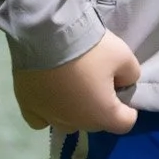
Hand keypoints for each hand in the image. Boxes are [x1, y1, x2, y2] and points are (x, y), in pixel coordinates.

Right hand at [13, 32, 141, 134]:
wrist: (47, 34)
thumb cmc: (90, 49)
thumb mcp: (124, 56)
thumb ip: (130, 75)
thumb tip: (122, 82)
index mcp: (101, 115)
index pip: (124, 123)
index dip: (128, 108)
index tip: (122, 89)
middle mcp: (75, 123)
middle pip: (95, 122)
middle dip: (101, 107)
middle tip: (98, 80)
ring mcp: (48, 118)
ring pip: (68, 122)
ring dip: (75, 110)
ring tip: (73, 86)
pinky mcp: (27, 107)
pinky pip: (42, 119)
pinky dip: (48, 111)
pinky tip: (50, 97)